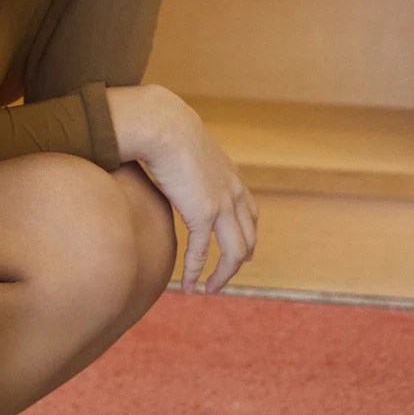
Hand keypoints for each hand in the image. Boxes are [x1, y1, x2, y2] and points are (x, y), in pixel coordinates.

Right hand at [106, 85, 258, 293]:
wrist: (163, 124)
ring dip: (222, 276)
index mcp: (232, 178)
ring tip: (209, 290)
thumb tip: (170, 162)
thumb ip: (188, 161)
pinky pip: (200, 252)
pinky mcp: (202, 214)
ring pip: (233, 253)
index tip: (241, 253)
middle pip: (247, 239)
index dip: (247, 236)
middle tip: (224, 278)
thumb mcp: (188, 147)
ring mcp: (221, 206)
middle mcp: (233, 194)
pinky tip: (187, 285)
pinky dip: (194, 270)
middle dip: (238, 262)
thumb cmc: (166, 129)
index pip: (250, 214)